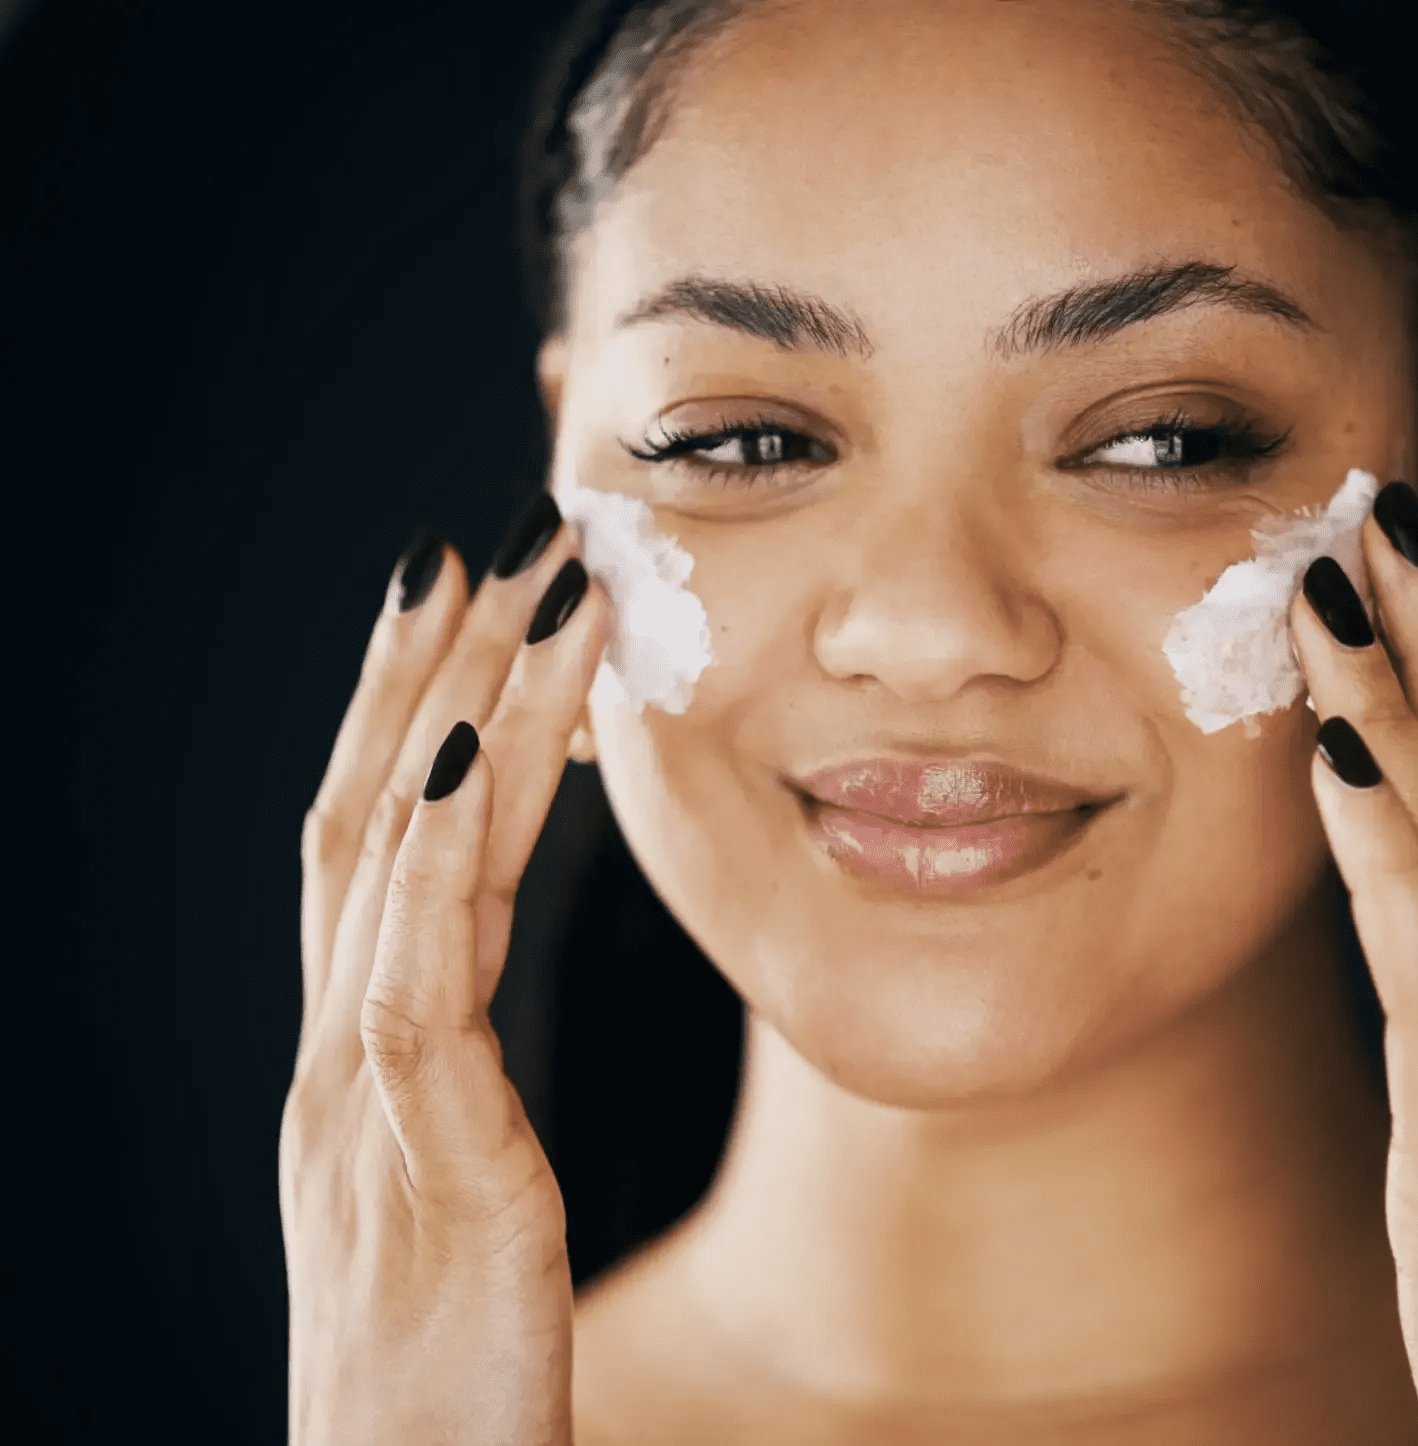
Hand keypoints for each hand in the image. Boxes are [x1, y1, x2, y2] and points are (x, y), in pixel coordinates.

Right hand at [280, 500, 610, 1445]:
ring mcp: (360, 1102)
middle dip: (422, 679)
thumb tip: (465, 1022)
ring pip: (386, 865)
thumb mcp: (453, 1202)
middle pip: (365, 824)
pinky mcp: (419, 1159)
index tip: (464, 614)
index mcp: (360, 1063)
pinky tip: (479, 760)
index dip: (415, 725)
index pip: (379, 854)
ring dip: (450, 718)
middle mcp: (339, 1059)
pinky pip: (413, 984)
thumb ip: (455, 1100)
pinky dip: (433, 861)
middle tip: (480, 546)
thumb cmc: (446, 1372)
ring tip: (512, 597)